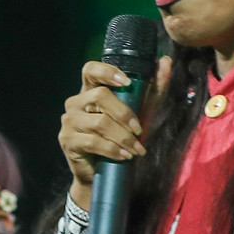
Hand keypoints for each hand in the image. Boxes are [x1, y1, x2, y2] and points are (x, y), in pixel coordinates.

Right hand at [58, 57, 169, 189]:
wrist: (101, 172)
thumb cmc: (119, 137)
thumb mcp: (140, 111)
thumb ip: (152, 88)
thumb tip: (166, 61)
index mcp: (90, 91)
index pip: (90, 69)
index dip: (107, 72)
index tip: (128, 82)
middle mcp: (75, 102)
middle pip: (99, 96)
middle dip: (124, 113)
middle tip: (139, 129)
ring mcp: (69, 121)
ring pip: (100, 122)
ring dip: (123, 137)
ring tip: (136, 149)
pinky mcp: (67, 140)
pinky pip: (93, 142)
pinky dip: (113, 149)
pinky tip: (124, 156)